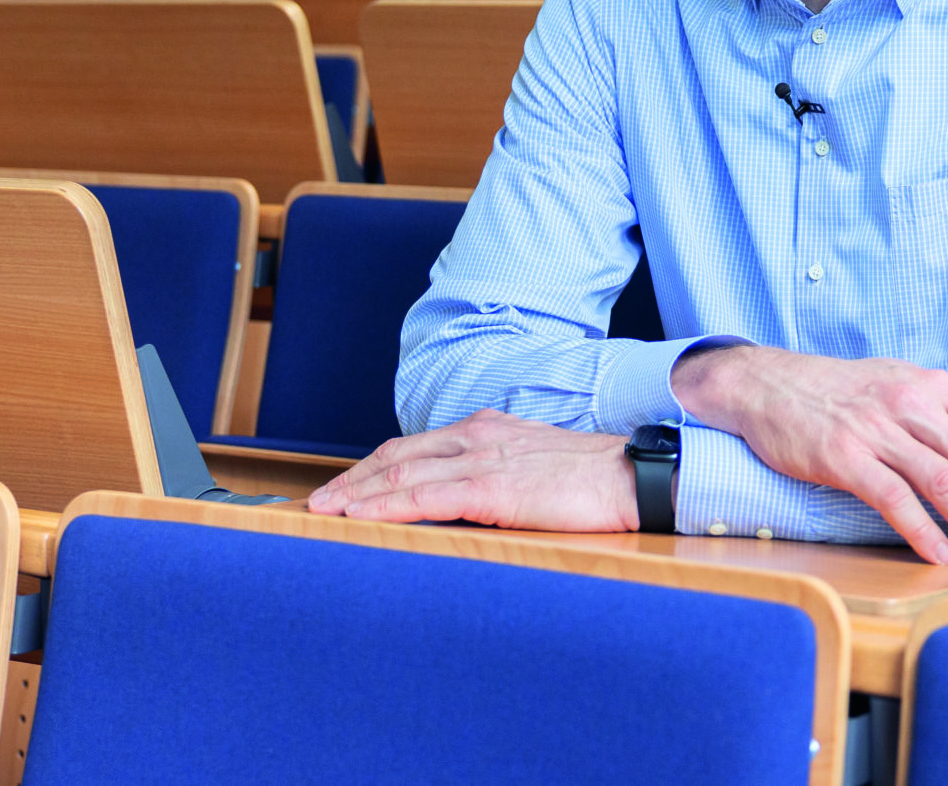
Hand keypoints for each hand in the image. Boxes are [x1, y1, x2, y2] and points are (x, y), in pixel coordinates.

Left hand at [307, 409, 638, 532]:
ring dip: (356, 493)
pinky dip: (386, 506)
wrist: (633, 475)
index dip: (373, 467)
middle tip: (315, 502)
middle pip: (396, 455)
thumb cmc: (593, 478)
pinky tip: (361, 517)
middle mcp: (476, 436)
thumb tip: (465, 502)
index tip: (343, 486)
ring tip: (322, 512)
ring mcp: (482, 459)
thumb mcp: (534, 467)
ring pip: (400, 473)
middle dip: (352, 479)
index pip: (414, 446)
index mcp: (487, 430)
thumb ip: (496, 475)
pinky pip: (425, 496)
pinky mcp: (491, 488)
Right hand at [672, 345, 947, 567]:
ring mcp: (877, 429)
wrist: (771, 385)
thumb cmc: (848, 390)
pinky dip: (920, 529)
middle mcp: (911, 403)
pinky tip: (939, 554)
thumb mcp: (912, 382)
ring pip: (943, 481)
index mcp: (935, 387)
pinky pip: (892, 497)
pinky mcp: (843, 456)